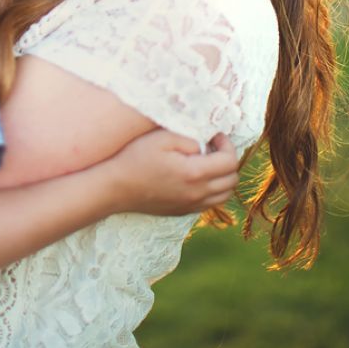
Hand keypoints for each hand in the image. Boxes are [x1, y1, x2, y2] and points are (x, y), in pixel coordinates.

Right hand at [109, 130, 238, 215]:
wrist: (116, 188)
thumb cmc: (136, 158)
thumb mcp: (161, 138)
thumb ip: (189, 139)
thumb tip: (204, 145)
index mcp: (195, 173)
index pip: (230, 161)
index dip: (227, 144)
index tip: (215, 135)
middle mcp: (198, 194)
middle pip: (232, 179)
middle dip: (228, 160)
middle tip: (212, 147)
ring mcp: (191, 206)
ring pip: (225, 195)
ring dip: (223, 177)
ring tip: (208, 162)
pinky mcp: (183, 212)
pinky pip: (211, 203)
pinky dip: (213, 190)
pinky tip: (197, 177)